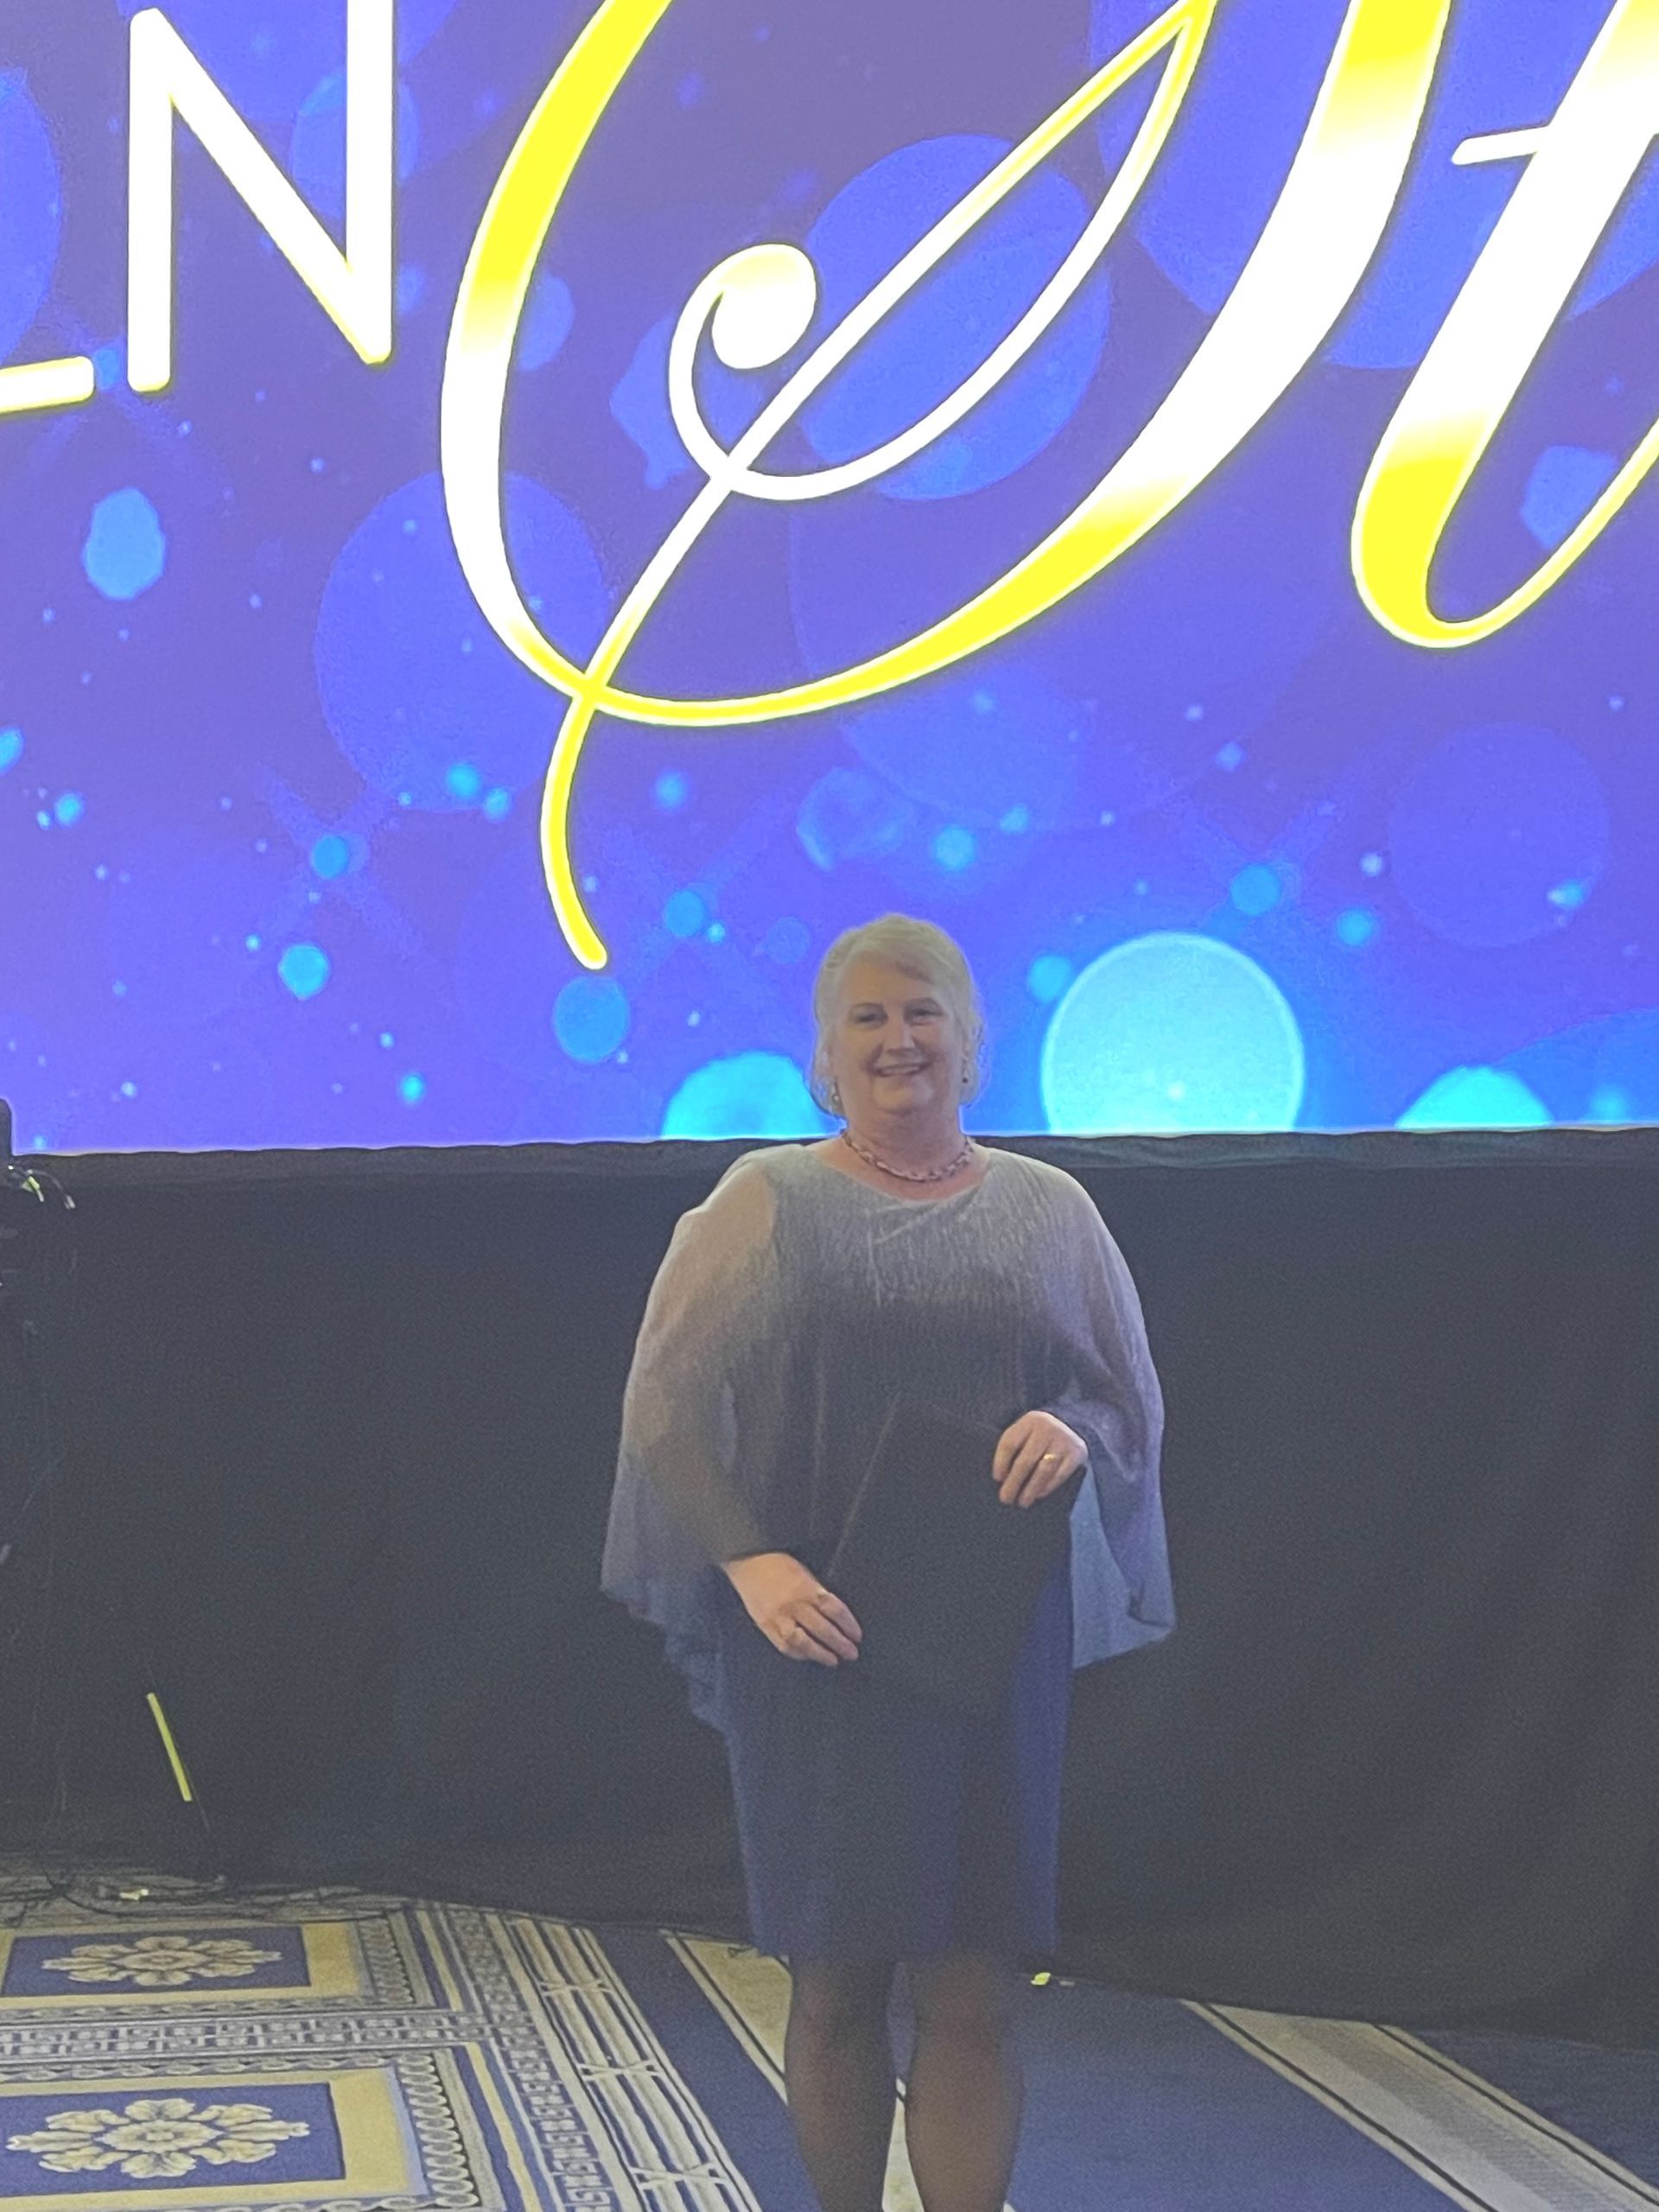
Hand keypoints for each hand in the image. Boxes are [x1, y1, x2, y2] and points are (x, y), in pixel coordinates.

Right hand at [721, 1552, 862, 1666]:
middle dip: (840, 1644)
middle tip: (851, 1653)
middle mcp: (793, 1605)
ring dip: (820, 1654)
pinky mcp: (765, 1625)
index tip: (857, 1636)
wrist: (748, 1561)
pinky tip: (808, 1657)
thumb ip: (818, 1593)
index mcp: (806, 1588)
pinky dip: (798, 1654)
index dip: (849, 1625)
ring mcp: (778, 1617)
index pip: (834, 1610)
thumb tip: (836, 1616)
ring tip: (833, 1660)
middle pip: (822, 1629)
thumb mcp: (804, 1572)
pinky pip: (784, 1645)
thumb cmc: (778, 1564)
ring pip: (803, 1642)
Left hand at [993, 1411, 1086, 1507]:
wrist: (1072, 1426)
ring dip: (1031, 1489)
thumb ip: (1014, 1447)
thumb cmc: (1039, 1435)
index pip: (1010, 1443)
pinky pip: (1060, 1474)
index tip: (997, 1479)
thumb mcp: (1026, 1431)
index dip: (1001, 1463)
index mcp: (1030, 1420)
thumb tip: (1001, 1478)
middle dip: (1014, 1482)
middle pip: (1026, 1459)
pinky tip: (1038, 1494)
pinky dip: (1047, 1486)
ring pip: (1043, 1470)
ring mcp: (1064, 1440)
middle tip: (1006, 1498)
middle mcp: (1047, 1428)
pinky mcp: (1077, 1453)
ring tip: (1022, 1501)